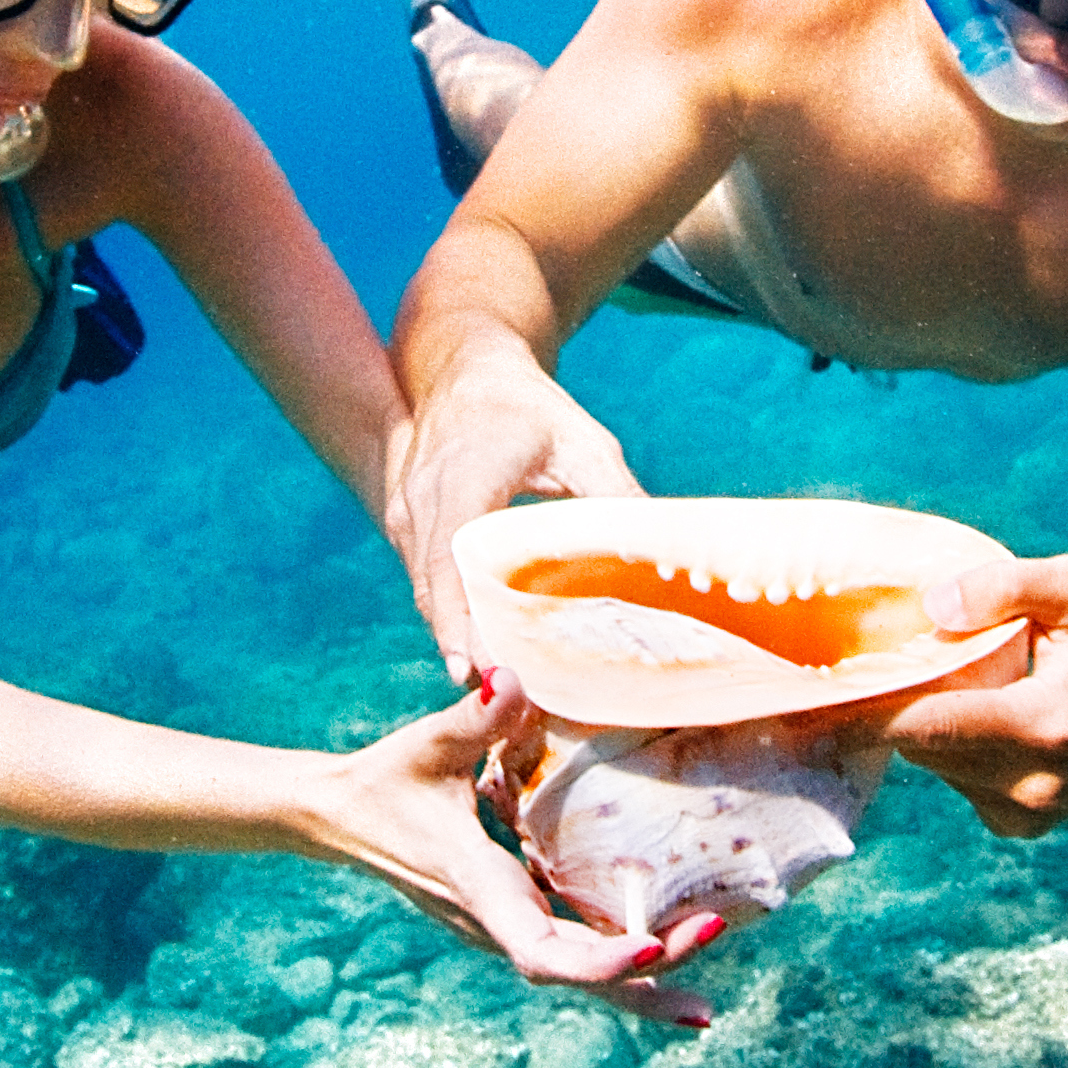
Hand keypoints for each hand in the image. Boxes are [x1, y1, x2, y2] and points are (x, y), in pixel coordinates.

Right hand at [304, 669, 718, 1025]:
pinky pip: (570, 955)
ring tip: (703, 1010)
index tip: (652, 948)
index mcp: (478, 886)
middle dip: (647, 976)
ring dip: (640, 988)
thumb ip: (473, 717)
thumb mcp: (427, 745)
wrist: (343, 817)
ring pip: (577, 976)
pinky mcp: (509, 918)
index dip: (597, 961)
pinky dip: (617, 968)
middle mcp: (494, 920)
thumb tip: (510, 678)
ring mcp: (501, 926)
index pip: (541, 947)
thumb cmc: (387, 778)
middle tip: (715, 935)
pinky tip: (662, 962)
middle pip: (577, 975)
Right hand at [385, 354, 641, 678]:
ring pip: (428, 595)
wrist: (462, 367)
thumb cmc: (527, 404)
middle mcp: (423, 503)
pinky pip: (427, 584)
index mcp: (464, 481)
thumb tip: (661, 553)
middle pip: (436, 593)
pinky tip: (488, 655)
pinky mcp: (407, 528)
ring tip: (499, 692)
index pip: (454, 562)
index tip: (479, 668)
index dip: (464, 619)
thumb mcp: (581, 442)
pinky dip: (453, 618)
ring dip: (459, 640)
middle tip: (502, 700)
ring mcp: (406, 517)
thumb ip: (614, 495)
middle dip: (465, 648)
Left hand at [875, 556, 1067, 836]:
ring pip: (934, 764)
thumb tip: (932, 604)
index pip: (932, 726)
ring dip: (923, 724)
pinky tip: (975, 712)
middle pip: (922, 746)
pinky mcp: (1023, 823)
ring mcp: (1029, 812)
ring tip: (935, 679)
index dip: (863, 716)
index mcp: (1047, 726)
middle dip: (888, 707)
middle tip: (859, 665)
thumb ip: (1007, 587)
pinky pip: (957, 780)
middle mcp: (1034, 783)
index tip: (803, 707)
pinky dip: (950, 747)